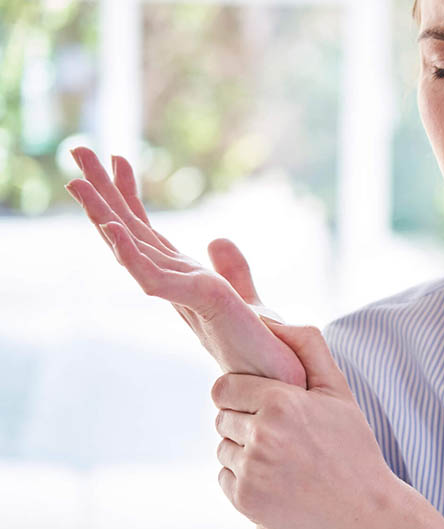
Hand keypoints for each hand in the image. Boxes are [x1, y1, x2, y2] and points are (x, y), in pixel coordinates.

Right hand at [64, 146, 305, 386]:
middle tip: (78, 149)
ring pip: (131, 248)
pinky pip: (153, 276)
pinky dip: (131, 252)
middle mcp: (175, 283)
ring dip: (104, 214)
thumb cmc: (263, 347)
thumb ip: (232, 268)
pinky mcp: (198, 302)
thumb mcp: (246, 296)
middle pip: (129, 230)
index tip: (117, 158)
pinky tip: (115, 228)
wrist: (282, 379)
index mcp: (183, 277)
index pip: (147, 230)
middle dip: (103, 192)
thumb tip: (216, 239)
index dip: (130, 195)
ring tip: (77, 183)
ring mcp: (182, 292)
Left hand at [212, 318, 398, 528]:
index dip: (241, 394)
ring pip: (222, 447)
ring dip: (244, 451)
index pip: (224, 388)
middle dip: (244, 422)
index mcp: (281, 401)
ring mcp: (251, 470)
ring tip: (283, 461)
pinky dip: (244, 479)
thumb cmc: (353, 447)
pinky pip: (225, 477)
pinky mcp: (244, 500)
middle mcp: (261, 434)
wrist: (366, 513)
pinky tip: (278, 482)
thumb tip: (268, 319)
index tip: (262, 404)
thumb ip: (307, 346)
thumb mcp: (339, 390)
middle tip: (282, 436)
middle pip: (221, 417)